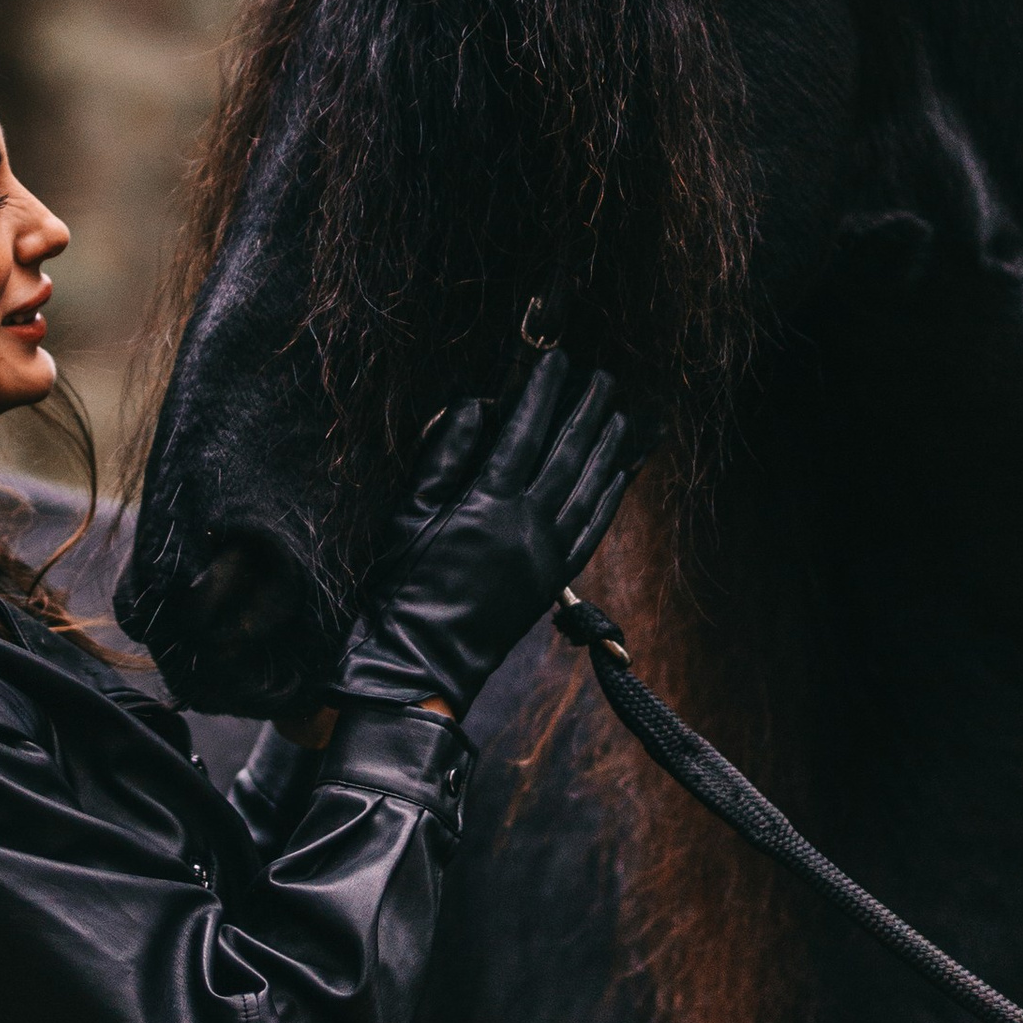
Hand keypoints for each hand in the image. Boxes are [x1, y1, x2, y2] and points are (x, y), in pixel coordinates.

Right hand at [332, 352, 643, 718]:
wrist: (418, 661)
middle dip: (588, 410)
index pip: (524, 432)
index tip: (557, 361)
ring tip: (621, 414)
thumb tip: (476, 406)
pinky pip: (592, 530)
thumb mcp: (408, 513)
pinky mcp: (552, 581)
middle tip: (604, 377)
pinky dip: (610, 497)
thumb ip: (444, 456)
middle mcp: (525, 525)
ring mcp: (545, 555)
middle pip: (567, 454)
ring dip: (608, 447)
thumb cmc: (401, 585)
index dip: (543, 392)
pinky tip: (620, 473)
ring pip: (589, 489)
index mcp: (485, 503)